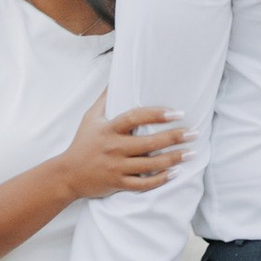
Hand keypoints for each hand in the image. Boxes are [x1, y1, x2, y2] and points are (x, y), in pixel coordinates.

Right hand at [62, 101, 187, 197]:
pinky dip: (160, 179)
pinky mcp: (118, 183)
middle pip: (149, 143)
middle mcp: (114, 148)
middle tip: (193, 133)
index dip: (157, 114)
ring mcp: (117, 167)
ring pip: (150, 164)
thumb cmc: (82, 143)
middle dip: (174, 138)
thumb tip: (115, 77)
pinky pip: (143, 183)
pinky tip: (175, 173)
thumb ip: (105, 99)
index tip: (177, 113)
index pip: (135, 118)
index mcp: (109, 129)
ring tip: (191, 153)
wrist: (67, 174)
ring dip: (173, 158)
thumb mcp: (90, 118)